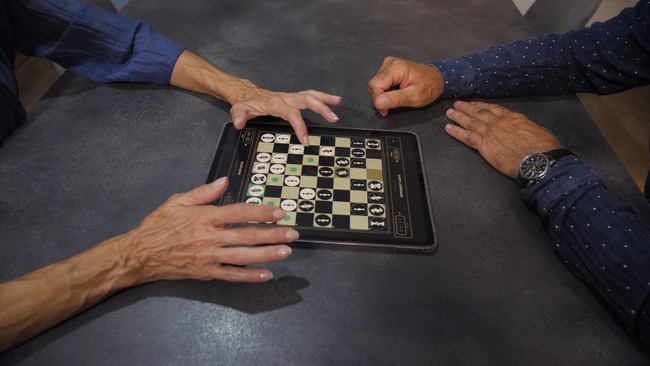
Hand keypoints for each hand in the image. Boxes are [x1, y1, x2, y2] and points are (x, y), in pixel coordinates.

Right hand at [122, 177, 296, 282]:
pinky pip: (232, 275)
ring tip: (286, 252)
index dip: (261, 212)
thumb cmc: (158, 226)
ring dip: (267, 254)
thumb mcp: (177, 202)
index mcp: (205, 217)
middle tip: (292, 233)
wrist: (140, 255)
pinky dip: (249, 276)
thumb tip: (224, 181)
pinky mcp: (206, 272)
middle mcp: (210, 238)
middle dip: (273, 234)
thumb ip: (202, 192)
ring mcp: (209, 257)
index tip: (279, 212)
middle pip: (247, 235)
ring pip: (244, 256)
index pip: (239, 213)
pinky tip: (266, 275)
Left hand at [229, 85, 340, 145]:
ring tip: (338, 103)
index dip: (299, 126)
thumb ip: (239, 116)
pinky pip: (310, 96)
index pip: (291, 114)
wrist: (247, 93)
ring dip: (325, 99)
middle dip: (321, 108)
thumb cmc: (246, 103)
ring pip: (311, 95)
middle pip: (307, 100)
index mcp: (275, 103)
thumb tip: (239, 122)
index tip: (305, 139)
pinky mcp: (294, 98)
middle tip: (333, 118)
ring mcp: (291, 98)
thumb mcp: (238, 109)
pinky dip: (322, 98)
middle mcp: (286, 98)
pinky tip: (332, 101)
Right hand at [368, 56, 443, 115]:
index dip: (378, 100)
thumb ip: (395, 100)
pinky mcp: (388, 68)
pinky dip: (385, 90)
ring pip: (375, 84)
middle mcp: (390, 63)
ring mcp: (388, 64)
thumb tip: (378, 103)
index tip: (385, 110)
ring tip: (397, 96)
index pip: (375, 85)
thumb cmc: (429, 87)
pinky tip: (396, 91)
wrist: (437, 79)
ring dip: (383, 94)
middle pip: (374, 84)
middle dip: (380, 98)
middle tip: (393, 104)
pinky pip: (380, 82)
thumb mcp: (414, 97)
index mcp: (397, 68)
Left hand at [444, 101, 560, 178]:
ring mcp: (489, 133)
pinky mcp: (484, 146)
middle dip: (467, 108)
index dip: (482, 105)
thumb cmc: (543, 148)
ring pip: (470, 122)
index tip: (474, 103)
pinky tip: (448, 128)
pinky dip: (456, 132)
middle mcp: (498, 122)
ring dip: (458, 116)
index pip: (493, 108)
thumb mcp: (538, 130)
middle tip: (457, 104)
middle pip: (478, 112)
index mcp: (512, 117)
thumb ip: (526, 127)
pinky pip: (466, 137)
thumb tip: (525, 130)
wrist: (537, 160)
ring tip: (450, 113)